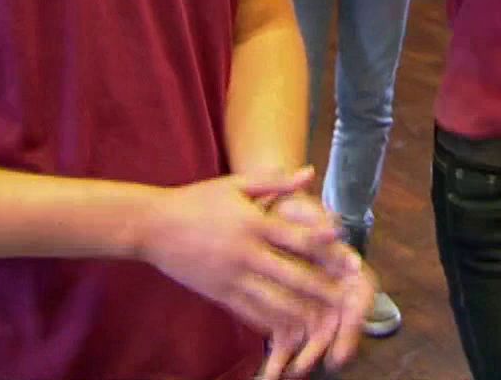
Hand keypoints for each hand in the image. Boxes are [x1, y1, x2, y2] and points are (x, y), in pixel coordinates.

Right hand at [138, 168, 348, 341]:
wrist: (153, 226)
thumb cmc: (196, 200)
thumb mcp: (235, 184)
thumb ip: (274, 182)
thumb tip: (309, 173)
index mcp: (252, 223)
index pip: (296, 237)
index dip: (325, 247)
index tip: (348, 254)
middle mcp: (245, 253)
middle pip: (291, 275)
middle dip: (321, 288)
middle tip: (347, 298)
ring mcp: (231, 277)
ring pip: (273, 301)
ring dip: (301, 312)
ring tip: (325, 321)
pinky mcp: (219, 293)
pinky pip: (250, 312)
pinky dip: (272, 322)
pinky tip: (289, 328)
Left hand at [259, 194, 370, 378]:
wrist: (256, 216)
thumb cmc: (283, 211)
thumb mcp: (299, 208)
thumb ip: (317, 219)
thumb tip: (336, 230)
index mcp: (342, 264)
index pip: (362, 293)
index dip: (361, 309)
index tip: (352, 323)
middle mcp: (331, 289)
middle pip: (343, 322)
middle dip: (340, 343)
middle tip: (332, 359)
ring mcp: (311, 305)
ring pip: (317, 337)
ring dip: (309, 356)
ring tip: (296, 370)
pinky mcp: (287, 315)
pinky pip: (289, 342)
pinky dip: (280, 360)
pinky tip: (269, 374)